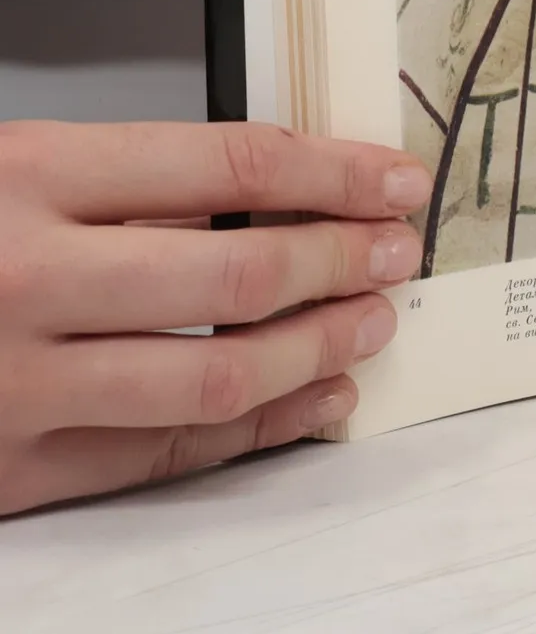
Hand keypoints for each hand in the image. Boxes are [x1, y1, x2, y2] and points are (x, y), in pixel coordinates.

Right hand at [0, 119, 431, 516]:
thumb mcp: (16, 167)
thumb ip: (134, 181)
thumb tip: (283, 192)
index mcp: (31, 175)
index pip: (234, 164)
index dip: (336, 170)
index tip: (396, 176)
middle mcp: (28, 280)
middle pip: (241, 272)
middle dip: (345, 259)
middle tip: (399, 249)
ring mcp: (18, 385)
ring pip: (218, 376)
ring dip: (319, 348)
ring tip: (372, 321)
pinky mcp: (9, 470)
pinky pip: (164, 455)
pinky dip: (259, 430)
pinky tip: (315, 401)